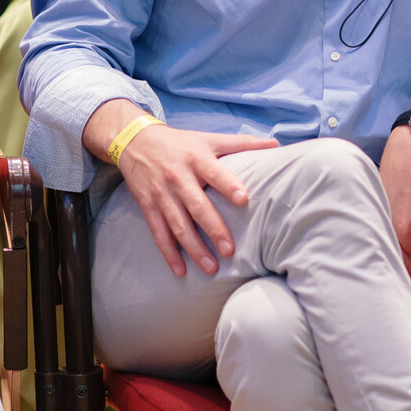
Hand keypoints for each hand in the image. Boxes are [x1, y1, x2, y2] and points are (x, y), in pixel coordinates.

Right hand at [114, 123, 278, 276]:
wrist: (135, 141)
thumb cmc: (180, 142)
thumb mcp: (209, 138)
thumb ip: (242, 143)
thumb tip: (276, 145)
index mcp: (197, 158)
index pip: (215, 173)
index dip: (229, 185)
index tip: (244, 199)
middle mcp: (179, 177)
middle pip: (197, 206)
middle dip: (213, 228)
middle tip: (229, 250)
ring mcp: (162, 194)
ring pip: (178, 225)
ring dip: (194, 248)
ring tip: (211, 268)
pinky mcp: (148, 207)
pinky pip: (159, 233)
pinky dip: (169, 253)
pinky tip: (180, 271)